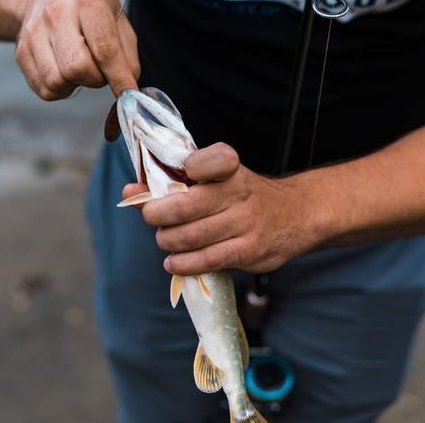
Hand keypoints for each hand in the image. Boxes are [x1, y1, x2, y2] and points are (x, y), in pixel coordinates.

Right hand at [15, 0, 139, 100]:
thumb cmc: (87, 11)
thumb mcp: (116, 20)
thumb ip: (127, 55)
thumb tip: (128, 86)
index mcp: (86, 3)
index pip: (104, 50)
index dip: (118, 78)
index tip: (128, 94)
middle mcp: (56, 15)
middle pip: (77, 69)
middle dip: (95, 79)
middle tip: (99, 70)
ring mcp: (34, 33)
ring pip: (58, 82)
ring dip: (75, 84)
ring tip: (80, 68)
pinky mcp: (22, 52)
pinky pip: (45, 89)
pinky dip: (60, 89)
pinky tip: (64, 71)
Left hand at [123, 143, 326, 274]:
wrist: (296, 215)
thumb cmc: (242, 195)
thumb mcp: (216, 178)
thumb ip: (173, 183)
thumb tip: (128, 193)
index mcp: (230, 167)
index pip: (210, 160)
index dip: (189, 167)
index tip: (178, 174)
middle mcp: (239, 192)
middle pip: (185, 206)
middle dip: (156, 215)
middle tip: (151, 218)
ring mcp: (246, 223)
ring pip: (191, 236)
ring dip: (168, 241)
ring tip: (165, 240)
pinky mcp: (249, 251)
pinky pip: (207, 260)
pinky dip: (183, 263)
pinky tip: (173, 262)